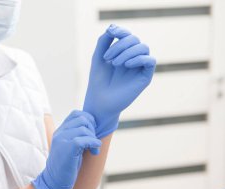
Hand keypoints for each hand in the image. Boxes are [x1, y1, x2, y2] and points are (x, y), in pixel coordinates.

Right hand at [31, 110, 101, 188]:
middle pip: (83, 119)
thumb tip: (94, 129)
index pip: (77, 114)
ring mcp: (62, 139)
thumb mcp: (70, 147)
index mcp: (60, 131)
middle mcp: (60, 132)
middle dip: (93, 129)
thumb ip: (77, 136)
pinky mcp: (68, 148)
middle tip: (93, 142)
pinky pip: (85, 139)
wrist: (53, 182)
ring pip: (85, 128)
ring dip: (94, 138)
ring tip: (94, 150)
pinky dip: (94, 144)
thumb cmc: (65, 167)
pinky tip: (94, 151)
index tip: (91, 135)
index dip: (89, 121)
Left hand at [83, 24, 156, 138]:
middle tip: (107, 57)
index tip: (111, 32)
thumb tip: (112, 27)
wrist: (99, 101)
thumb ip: (104, 41)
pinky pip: (150, 60)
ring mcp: (139, 67)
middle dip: (120, 44)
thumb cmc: (98, 81)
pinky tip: (127, 64)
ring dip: (128, 51)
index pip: (127, 35)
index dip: (121, 31)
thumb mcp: (98, 57)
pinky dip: (139, 58)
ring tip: (115, 63)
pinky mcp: (145, 77)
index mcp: (122, 53)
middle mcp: (133, 58)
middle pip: (135, 40)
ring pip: (143, 47)